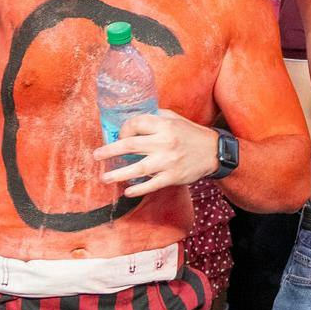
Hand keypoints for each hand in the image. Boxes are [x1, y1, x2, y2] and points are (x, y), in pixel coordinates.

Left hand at [94, 109, 222, 196]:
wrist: (214, 152)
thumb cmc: (191, 134)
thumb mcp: (175, 119)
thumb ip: (154, 118)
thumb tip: (131, 122)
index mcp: (164, 125)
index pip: (135, 124)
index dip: (123, 130)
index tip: (120, 136)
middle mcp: (164, 142)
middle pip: (130, 146)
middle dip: (109, 151)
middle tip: (96, 156)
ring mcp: (168, 161)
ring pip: (137, 168)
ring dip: (118, 174)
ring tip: (104, 178)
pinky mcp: (173, 176)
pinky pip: (151, 185)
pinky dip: (138, 189)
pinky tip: (127, 191)